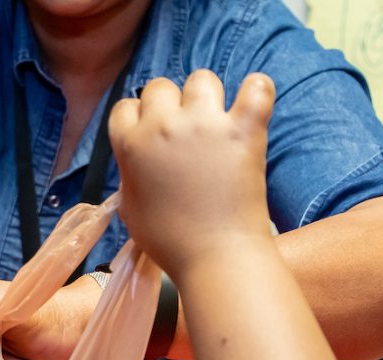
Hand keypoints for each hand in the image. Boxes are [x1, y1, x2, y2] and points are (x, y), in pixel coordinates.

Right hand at [108, 70, 276, 276]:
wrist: (215, 257)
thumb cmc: (169, 242)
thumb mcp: (130, 209)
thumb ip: (130, 175)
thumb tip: (140, 161)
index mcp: (131, 145)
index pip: (126, 106)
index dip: (138, 118)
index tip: (151, 135)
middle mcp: (164, 126)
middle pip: (160, 86)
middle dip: (171, 103)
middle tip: (184, 130)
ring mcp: (205, 125)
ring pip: (202, 79)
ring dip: (207, 95)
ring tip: (217, 119)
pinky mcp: (244, 130)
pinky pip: (256, 88)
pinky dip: (257, 89)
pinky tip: (253, 99)